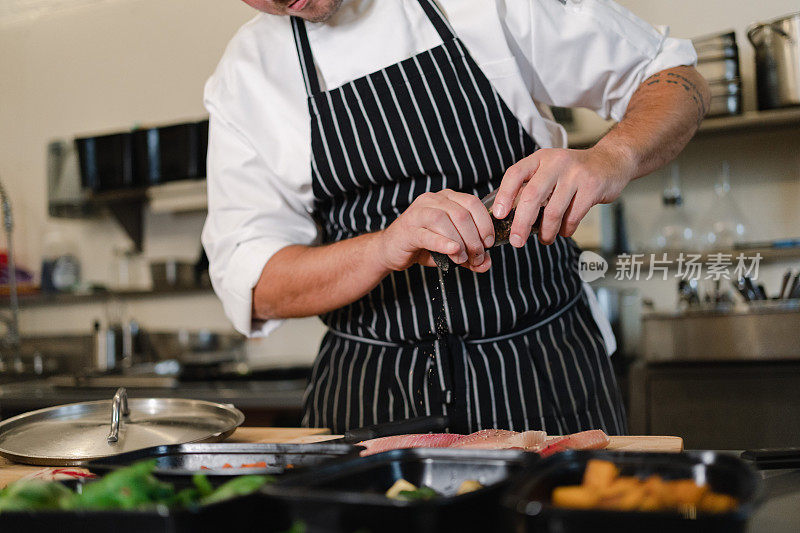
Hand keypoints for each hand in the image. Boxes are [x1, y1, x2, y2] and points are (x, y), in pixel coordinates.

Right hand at [375, 189, 494, 272]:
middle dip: (474, 239)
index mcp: (447, 198)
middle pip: (462, 214)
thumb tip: (487, 264)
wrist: (391, 250)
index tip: (489, 243)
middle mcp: (432, 200)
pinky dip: (443, 242)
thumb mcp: (451, 249)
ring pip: (445, 220)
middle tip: (477, 257)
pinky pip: (428, 233)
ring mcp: (418, 212)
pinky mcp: (408, 228)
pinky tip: (453, 250)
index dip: (485, 224)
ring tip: (462, 258)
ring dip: (460, 242)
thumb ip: (470, 255)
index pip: (472, 203)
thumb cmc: (423, 245)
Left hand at [491, 145, 635, 245]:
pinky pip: (573, 216)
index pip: (515, 174)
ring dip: (546, 232)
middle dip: (521, 223)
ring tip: (544, 239)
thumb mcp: (549, 168)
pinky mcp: (592, 187)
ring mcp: (575, 174)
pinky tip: (563, 231)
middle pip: (532, 196)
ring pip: (553, 211)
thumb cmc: (573, 171)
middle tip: (516, 241)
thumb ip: (531, 185)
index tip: (498, 215)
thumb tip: (507, 216)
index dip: (504, 196)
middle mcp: (556, 163)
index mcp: (540, 158)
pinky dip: (565, 229)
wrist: (610, 160)